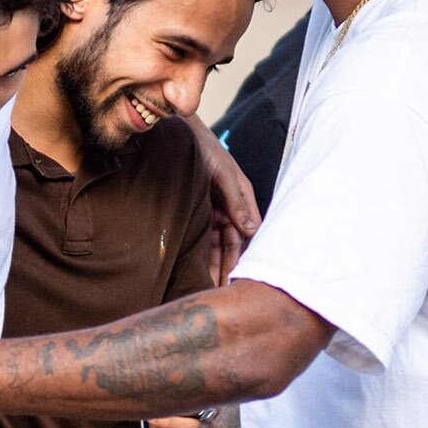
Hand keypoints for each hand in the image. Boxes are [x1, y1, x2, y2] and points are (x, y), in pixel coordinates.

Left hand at [203, 141, 259, 283]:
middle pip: (233, 244)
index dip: (245, 255)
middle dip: (229, 267)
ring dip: (215, 265)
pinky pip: (203, 238)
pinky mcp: (199, 212)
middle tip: (222, 292)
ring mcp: (214, 211)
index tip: (240, 277)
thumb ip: (236, 200)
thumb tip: (251, 228)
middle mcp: (230, 208)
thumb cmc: (203, 148)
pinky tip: (199, 271)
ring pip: (217, 245)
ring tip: (210, 288)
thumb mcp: (222, 174)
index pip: (249, 233)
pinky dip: (202, 254)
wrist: (176, 135)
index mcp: (242, 198)